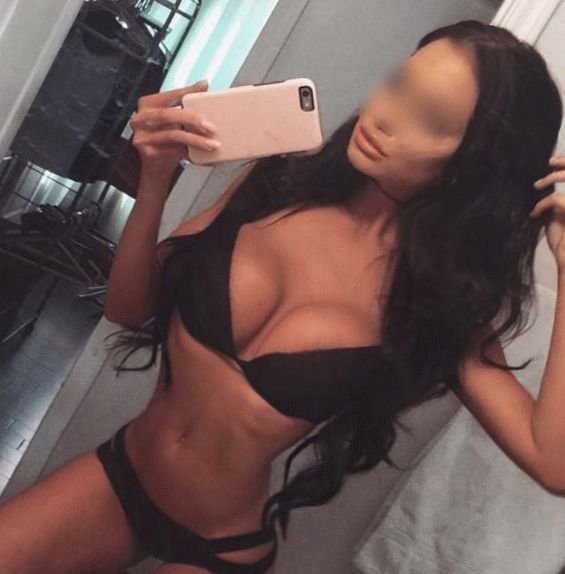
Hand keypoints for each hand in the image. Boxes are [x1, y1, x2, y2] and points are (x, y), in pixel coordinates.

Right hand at [130, 79, 219, 195]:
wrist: (156, 166)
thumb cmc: (166, 138)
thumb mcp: (174, 118)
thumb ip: (184, 103)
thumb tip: (204, 85)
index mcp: (148, 104)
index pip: (170, 95)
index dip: (187, 92)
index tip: (205, 90)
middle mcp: (141, 118)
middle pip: (169, 114)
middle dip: (192, 119)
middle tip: (211, 126)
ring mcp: (143, 136)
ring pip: (173, 135)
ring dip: (196, 140)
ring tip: (213, 144)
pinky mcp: (149, 152)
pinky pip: (176, 151)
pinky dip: (194, 155)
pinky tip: (206, 158)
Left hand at [530, 155, 564, 269]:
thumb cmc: (563, 244)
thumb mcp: (559, 218)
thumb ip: (558, 202)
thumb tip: (545, 189)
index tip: (553, 162)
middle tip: (550, 163)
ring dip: (551, 179)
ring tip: (537, 185)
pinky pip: (556, 199)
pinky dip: (542, 205)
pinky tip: (535, 215)